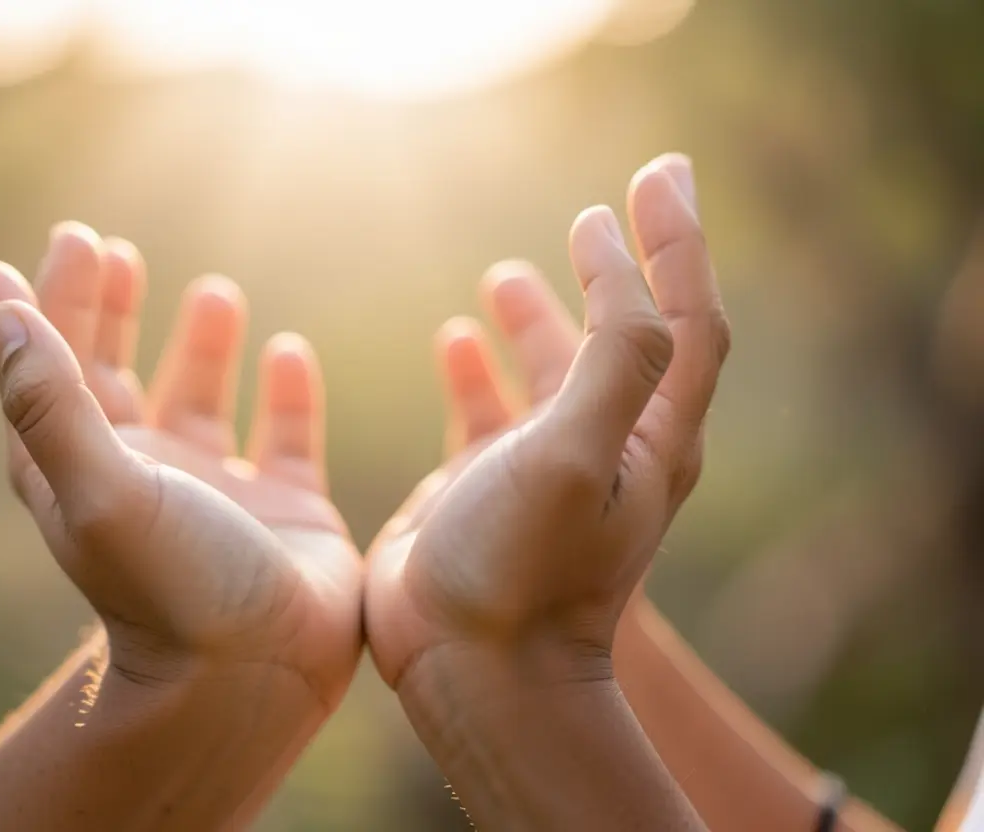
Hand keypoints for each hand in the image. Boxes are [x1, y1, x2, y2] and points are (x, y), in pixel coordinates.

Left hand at [0, 224, 362, 708]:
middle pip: (116, 379)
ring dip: (203, 348)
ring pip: (203, 403)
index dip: (49, 303)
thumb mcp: (99, 488)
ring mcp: (219, 493)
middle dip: (111, 313)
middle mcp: (146, 477)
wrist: (260, 677)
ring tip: (214, 292)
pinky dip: (289, 394)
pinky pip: (288, 437)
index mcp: (85, 471)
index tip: (61, 239)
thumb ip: (50, 399)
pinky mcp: (288, 506)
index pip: (52, 369)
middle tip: (114, 248)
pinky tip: (289, 351)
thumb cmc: (173, 588)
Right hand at [365, 154, 728, 691]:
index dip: (678, 243)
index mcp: (650, 436)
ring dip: (540, 316)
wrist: (469, 670)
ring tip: (503, 275)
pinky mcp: (484, 487)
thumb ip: (617, 358)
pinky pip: (489, 410)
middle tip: (599, 206)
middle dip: (622, 266)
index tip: (654, 175)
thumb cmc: (522, 571)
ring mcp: (545, 467)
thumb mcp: (579, 456)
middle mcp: (607, 445)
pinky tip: (454, 339)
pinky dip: (478, 369)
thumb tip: (625, 264)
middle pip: (630, 336)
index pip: (688, 318)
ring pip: (554, 372)